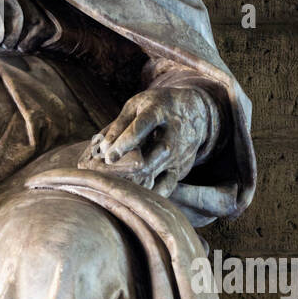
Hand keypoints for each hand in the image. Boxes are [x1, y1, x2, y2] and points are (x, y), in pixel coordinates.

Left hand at [78, 86, 209, 196]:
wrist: (196, 112)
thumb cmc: (157, 107)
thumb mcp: (137, 105)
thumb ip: (118, 125)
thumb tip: (102, 149)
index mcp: (158, 112)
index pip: (140, 128)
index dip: (123, 143)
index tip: (108, 157)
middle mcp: (172, 135)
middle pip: (150, 158)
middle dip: (125, 170)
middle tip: (104, 175)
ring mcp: (178, 155)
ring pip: (155, 176)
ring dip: (132, 184)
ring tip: (113, 185)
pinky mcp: (181, 170)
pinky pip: (164, 188)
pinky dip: (146, 193)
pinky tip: (130, 193)